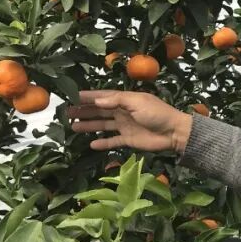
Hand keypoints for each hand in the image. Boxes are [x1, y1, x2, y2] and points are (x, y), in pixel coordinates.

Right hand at [65, 90, 192, 154]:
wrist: (174, 132)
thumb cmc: (157, 113)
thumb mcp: (137, 102)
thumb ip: (117, 100)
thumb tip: (97, 101)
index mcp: (125, 100)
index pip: (102, 97)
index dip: (88, 97)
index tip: (72, 97)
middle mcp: (123, 112)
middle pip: (99, 111)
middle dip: (84, 111)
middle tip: (67, 113)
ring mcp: (125, 126)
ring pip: (103, 125)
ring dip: (89, 125)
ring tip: (73, 127)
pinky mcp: (128, 140)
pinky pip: (112, 141)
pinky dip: (103, 143)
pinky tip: (91, 144)